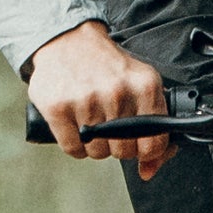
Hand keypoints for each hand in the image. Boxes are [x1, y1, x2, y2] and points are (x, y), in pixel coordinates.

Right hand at [26, 21, 174, 182]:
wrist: (69, 41)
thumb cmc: (107, 68)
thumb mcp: (140, 87)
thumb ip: (154, 129)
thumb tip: (149, 171)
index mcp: (145, 86)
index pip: (154, 144)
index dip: (145, 151)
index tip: (137, 142)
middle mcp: (117, 93)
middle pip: (124, 152)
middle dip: (117, 145)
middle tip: (109, 124)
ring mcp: (86, 100)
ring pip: (98, 153)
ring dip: (94, 144)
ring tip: (91, 119)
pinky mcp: (58, 108)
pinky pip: (74, 149)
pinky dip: (75, 144)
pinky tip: (75, 125)